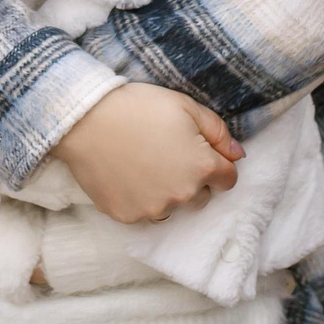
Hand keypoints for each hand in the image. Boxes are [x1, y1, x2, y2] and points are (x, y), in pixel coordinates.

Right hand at [50, 83, 241, 223]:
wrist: (85, 120)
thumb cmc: (138, 107)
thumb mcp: (186, 107)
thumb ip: (219, 132)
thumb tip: (238, 155)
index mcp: (202, 167)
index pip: (228, 179)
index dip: (218, 164)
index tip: (199, 151)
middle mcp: (183, 195)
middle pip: (202, 196)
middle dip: (193, 179)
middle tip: (168, 155)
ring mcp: (154, 209)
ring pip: (173, 207)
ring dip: (168, 192)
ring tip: (146, 165)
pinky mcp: (128, 217)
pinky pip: (144, 213)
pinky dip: (141, 198)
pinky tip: (127, 174)